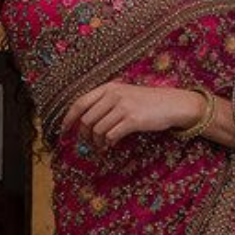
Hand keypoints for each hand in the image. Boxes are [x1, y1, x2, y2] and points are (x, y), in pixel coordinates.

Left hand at [60, 81, 201, 148]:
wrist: (172, 104)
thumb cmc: (146, 102)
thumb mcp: (124, 94)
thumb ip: (105, 103)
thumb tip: (84, 123)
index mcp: (108, 87)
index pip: (80, 103)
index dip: (68, 118)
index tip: (63, 131)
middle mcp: (114, 95)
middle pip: (86, 119)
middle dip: (84, 135)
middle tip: (87, 143)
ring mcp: (123, 107)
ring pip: (97, 130)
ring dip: (97, 142)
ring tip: (102, 146)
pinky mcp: (132, 120)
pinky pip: (111, 136)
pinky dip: (108, 144)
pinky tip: (111, 146)